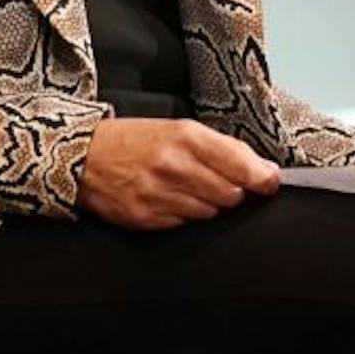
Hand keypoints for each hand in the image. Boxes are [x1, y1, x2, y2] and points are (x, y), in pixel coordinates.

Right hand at [79, 118, 279, 229]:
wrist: (84, 157)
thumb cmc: (135, 140)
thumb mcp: (179, 129)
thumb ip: (223, 148)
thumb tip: (264, 170)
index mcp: (186, 137)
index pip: (241, 165)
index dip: (262, 178)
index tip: (270, 181)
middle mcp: (174, 166)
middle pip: (231, 194)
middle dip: (231, 190)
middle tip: (216, 180)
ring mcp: (159, 195)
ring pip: (209, 212)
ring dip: (207, 203)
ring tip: (186, 187)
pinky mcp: (146, 218)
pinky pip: (184, 224)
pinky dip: (183, 215)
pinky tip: (169, 199)